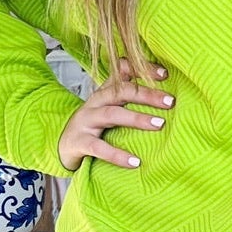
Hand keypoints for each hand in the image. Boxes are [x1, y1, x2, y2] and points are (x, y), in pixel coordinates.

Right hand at [56, 57, 173, 172]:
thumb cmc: (93, 126)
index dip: (143, 70)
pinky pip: (99, 148)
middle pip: (121, 91)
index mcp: (105, 92)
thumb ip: (130, 100)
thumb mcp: (109, 108)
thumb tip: (165, 97)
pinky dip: (117, 155)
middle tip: (170, 102)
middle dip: (147, 94)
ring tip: (159, 125)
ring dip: (137, 119)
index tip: (166, 74)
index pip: (123, 72)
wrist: (61, 145)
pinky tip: (135, 161)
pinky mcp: (79, 142)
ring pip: (112, 114)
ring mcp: (86, 121)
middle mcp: (95, 102)